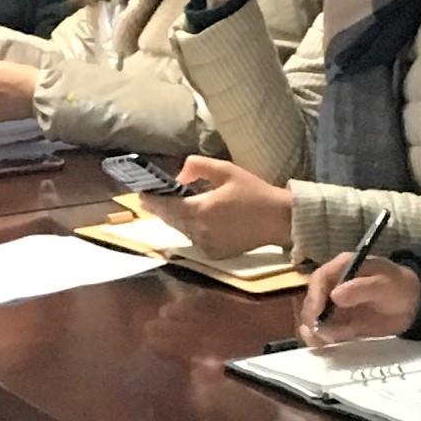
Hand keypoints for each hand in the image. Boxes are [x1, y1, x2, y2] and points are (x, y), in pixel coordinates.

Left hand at [161, 154, 291, 257]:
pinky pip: (195, 239)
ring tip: (169, 206)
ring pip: (182, 230)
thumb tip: (178, 176)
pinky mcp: (215, 253)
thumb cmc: (254, 192)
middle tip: (150, 199)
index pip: (167, 206)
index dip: (152, 201)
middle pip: (171, 220)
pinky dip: (190, 229)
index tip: (141, 194)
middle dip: (160, 209)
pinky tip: (193, 219)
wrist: (279, 220)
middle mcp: (200, 230)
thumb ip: (198, 167)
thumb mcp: (226, 170)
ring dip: (175, 219)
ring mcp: (207, 245)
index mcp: (201, 210)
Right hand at [298, 250, 418, 347]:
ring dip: (314, 331)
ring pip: (314, 319)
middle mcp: (333, 286)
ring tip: (324, 342)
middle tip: (320, 332)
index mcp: (342, 268)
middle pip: (312, 300)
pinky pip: (324, 332)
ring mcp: (334, 306)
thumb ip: (361, 289)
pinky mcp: (339, 323)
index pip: (320, 278)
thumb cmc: (398, 286)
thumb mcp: (383, 284)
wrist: (412, 304)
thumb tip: (335, 296)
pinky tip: (326, 347)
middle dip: (312, 317)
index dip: (315, 295)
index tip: (317, 313)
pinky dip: (322, 341)